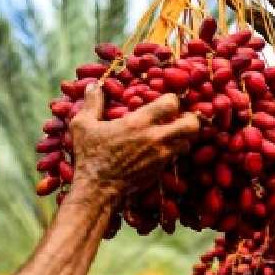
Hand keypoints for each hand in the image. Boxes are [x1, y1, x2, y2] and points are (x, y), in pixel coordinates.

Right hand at [68, 82, 199, 201]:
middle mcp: (155, 138)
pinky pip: (176, 157)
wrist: (98, 189)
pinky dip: (174, 151)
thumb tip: (94, 85)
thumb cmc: (90, 156)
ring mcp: (160, 156)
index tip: (164, 102)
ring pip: (188, 142)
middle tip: (179, 117)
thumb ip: (92, 103)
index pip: (171, 103)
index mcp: (138, 122)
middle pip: (191, 124)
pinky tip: (162, 149)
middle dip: (189, 118)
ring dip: (183, 136)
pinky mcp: (160, 170)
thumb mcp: (83, 125)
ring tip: (172, 133)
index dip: (171, 100)